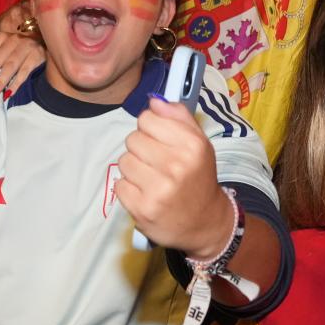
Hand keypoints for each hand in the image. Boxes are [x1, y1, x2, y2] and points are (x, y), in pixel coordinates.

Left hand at [0, 4, 44, 100]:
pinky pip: (24, 73)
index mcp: (1, 37)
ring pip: (9, 68)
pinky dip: (15, 84)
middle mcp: (12, 41)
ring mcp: (26, 48)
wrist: (48, 34)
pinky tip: (8, 94)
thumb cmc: (21, 45)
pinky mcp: (37, 57)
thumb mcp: (5, 46)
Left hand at [117, 100, 227, 259]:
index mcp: (191, 145)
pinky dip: (129, 189)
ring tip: (151, 179)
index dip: (151, 128)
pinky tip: (145, 194)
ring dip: (134, 169)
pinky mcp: (142, 209)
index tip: (160, 140)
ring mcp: (158, 189)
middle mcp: (176, 166)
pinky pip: (119, 185)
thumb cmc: (198, 178)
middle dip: (141, 149)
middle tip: (156, 163)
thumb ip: (179, 117)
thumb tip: (154, 102)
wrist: (205, 223)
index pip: (147, 118)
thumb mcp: (199, 143)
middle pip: (132, 139)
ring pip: (124, 161)